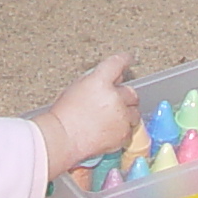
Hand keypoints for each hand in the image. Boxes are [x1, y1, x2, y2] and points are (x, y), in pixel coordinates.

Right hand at [34, 53, 138, 175]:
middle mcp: (114, 97)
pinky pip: (130, 129)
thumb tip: (113, 79)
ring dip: (125, 114)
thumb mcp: (77, 87)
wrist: (63, 139)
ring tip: (109, 120)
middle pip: (131, 91)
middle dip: (123, 96)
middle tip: (112, 103)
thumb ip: (97, 80)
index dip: (124, 60)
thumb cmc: (64, 115)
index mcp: (99, 81)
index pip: (117, 63)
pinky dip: (122, 130)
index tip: (127, 59)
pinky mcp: (123, 133)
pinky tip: (108, 131)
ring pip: (134, 112)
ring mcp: (120, 116)